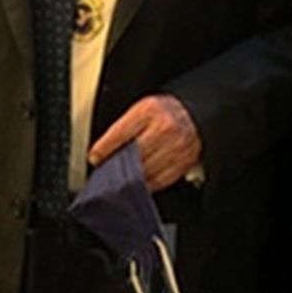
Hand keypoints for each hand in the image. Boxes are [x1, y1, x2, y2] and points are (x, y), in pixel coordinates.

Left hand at [87, 94, 202, 191]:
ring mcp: (178, 146)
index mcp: (150, 110)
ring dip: (130, 177)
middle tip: (107, 170)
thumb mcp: (141, 109)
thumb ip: (122, 127)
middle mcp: (166, 128)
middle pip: (132, 156)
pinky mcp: (185, 161)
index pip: (119, 134)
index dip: (103, 149)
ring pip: (145, 171)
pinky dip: (147, 183)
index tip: (95, 158)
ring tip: (122, 177)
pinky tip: (140, 180)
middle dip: (116, 166)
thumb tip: (101, 153)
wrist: (195, 113)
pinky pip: (160, 180)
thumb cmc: (165, 111)